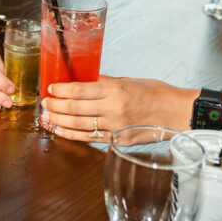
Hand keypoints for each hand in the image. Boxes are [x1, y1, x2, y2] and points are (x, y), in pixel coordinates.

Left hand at [39, 76, 191, 141]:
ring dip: (59, 122)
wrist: (177, 113)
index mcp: (115, 90)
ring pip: (79, 126)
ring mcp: (115, 126)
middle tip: (44, 103)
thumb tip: (83, 80)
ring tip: (46, 117)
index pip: (80, 90)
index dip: (61, 90)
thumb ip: (104, 82)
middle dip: (55, 106)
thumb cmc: (155, 93)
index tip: (50, 88)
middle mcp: (113, 109)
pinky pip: (90, 139)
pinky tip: (60, 131)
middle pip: (76, 108)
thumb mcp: (128, 80)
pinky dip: (72, 135)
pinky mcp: (119, 140)